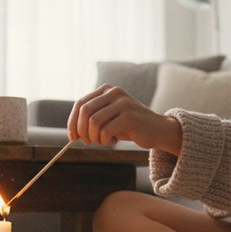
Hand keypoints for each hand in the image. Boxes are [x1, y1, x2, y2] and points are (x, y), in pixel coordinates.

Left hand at [67, 84, 182, 152]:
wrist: (158, 130)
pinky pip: (106, 131)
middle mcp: (114, 92)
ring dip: (95, 137)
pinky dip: (105, 140)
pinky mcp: (129, 116)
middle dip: (82, 131)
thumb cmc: (130, 127)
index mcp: (106, 90)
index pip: (80, 104)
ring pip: (94, 122)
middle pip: (84, 112)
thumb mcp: (109, 118)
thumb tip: (72, 133)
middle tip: (88, 142)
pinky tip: (113, 140)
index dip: (72, 122)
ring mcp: (122, 103)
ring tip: (104, 140)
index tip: (72, 137)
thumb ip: (92, 119)